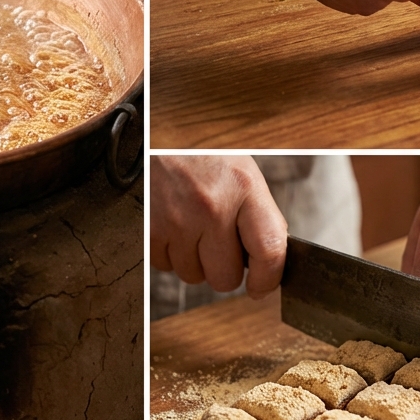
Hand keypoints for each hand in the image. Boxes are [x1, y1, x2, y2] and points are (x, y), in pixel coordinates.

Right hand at [150, 156, 288, 297]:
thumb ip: (257, 215)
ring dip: (195, 261)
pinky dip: (170, 253)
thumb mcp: (241, 171)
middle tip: (221, 246)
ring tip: (193, 227)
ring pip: (193, 276)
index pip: (269, 250)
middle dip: (224, 269)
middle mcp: (211, 206)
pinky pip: (164, 266)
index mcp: (244, 187)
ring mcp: (177, 219)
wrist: (155, 131)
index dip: (269, 280)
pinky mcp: (150, 227)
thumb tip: (267, 261)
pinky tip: (174, 226)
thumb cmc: (203, 152)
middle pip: (225, 277)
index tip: (261, 287)